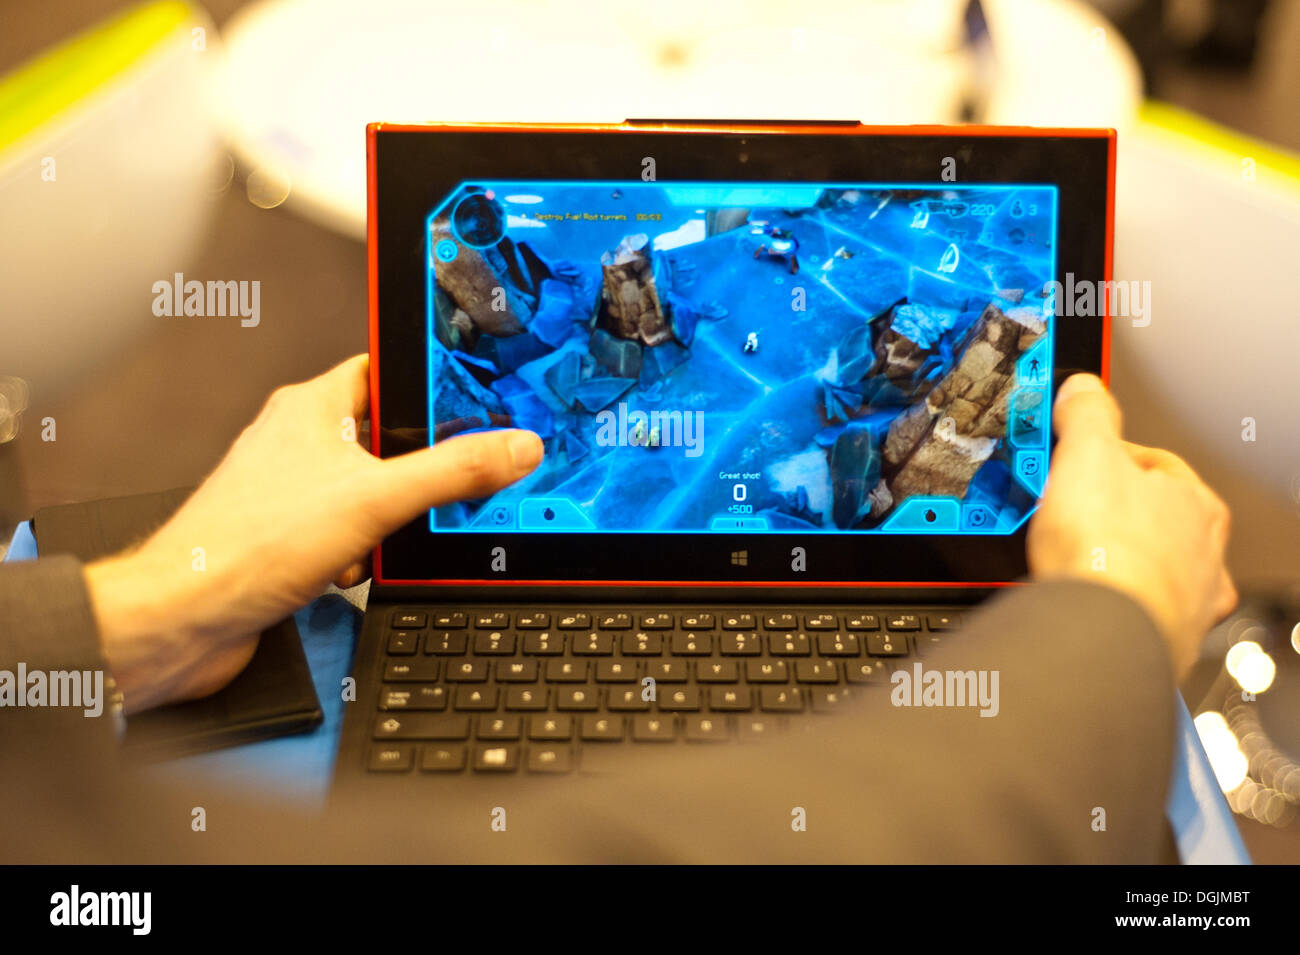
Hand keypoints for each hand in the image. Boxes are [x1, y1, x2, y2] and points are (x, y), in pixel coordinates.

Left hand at [84, 355, 542, 712]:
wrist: (188, 617)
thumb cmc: (247, 545)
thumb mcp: (377, 499)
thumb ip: (452, 472)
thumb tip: (513, 447)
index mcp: (311, 408)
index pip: (382, 369)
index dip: (427, 381)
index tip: (469, 395)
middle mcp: (296, 442)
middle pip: (383, 439)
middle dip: (413, 471)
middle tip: (439, 483)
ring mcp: (289, 491)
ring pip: (366, 491)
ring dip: (385, 520)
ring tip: (380, 537)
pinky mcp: (286, 536)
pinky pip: (344, 533)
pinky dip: (359, 552)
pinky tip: (349, 569)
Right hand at [1027, 374, 1235, 677]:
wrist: (1102, 631)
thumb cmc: (1109, 551)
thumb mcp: (1085, 455)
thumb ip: (1087, 415)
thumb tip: (1084, 388)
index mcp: (1195, 503)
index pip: (1152, 465)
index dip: (1106, 458)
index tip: (1074, 462)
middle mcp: (1201, 554)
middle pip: (1152, 519)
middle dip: (1110, 513)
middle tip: (1066, 511)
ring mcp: (1184, 601)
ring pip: (1148, 569)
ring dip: (1115, 562)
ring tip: (1072, 558)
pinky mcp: (1158, 638)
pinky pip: (1133, 612)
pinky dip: (1111, 605)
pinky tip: (1085, 600)